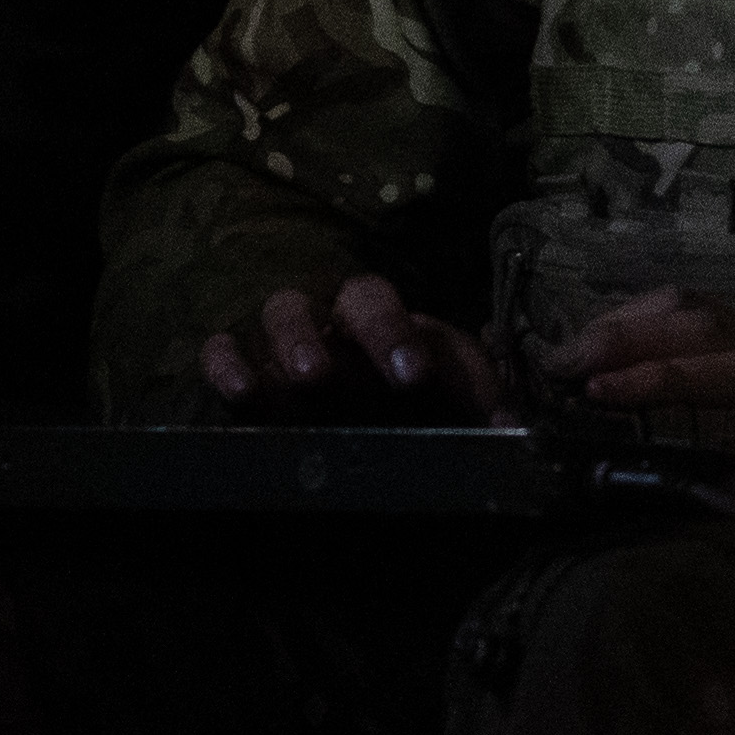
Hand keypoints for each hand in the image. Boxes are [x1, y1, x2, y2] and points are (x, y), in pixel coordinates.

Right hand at [199, 274, 505, 421]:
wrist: (368, 437)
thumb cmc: (413, 410)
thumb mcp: (452, 406)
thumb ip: (481, 408)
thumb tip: (510, 427)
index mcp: (393, 323)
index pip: (396, 309)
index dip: (398, 334)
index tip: (412, 377)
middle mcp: (343, 322)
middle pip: (350, 297)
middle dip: (360, 331)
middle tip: (363, 370)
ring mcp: (289, 344)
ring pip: (284, 311)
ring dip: (293, 338)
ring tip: (307, 378)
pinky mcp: (247, 374)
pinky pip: (224, 348)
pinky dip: (226, 361)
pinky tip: (241, 392)